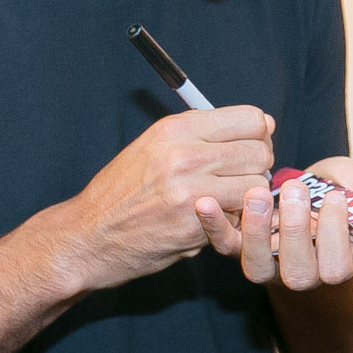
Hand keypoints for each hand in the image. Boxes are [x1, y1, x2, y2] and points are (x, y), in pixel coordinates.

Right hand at [51, 107, 273, 290]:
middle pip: (260, 152)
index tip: (249, 147)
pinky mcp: (195, 226)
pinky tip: (211, 221)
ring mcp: (192, 192)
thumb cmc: (124, 190)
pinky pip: (239, 217)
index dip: (258, 134)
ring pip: (257, 186)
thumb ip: (204, 134)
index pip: (251, 118)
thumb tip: (263, 124)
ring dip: (249, 197)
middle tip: (239, 178)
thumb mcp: (155, 145)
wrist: (89, 235)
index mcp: (177, 128)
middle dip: (257, 167)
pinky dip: (233, 221)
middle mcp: (185, 155)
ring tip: (226, 201)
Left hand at [196, 157, 352, 290]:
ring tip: (258, 194)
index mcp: (338, 262)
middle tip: (296, 190)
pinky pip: (224, 245)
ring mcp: (270, 262)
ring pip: (257, 266)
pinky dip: (213, 226)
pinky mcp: (241, 246)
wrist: (309, 189)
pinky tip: (203, 202)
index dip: (334, 235)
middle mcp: (303, 271)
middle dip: (296, 231)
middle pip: (297, 273)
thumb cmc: (340, 191)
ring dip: (256, 231)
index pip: (336, 265)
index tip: (334, 197)